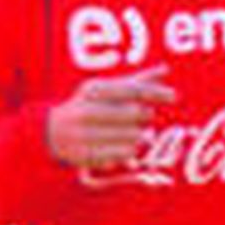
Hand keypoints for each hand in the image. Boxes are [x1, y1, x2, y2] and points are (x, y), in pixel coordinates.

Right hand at [46, 65, 175, 168]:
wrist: (51, 133)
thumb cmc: (90, 106)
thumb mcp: (108, 90)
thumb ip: (137, 81)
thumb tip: (166, 68)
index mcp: (93, 91)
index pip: (132, 89)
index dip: (155, 92)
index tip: (174, 96)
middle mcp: (86, 111)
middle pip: (135, 113)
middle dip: (145, 115)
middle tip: (144, 116)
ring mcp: (84, 134)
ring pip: (133, 135)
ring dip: (138, 134)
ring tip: (127, 131)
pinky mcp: (85, 155)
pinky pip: (124, 154)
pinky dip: (130, 150)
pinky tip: (122, 145)